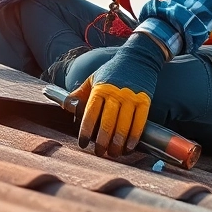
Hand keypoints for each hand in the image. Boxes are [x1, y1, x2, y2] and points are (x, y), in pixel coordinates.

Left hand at [74, 32, 167, 156]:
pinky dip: (133, 138)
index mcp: (100, 89)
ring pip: (123, 127)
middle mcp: (115, 94)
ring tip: (112, 153)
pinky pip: (139, 124)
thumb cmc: (112, 70)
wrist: (138, 58)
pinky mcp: (144, 101)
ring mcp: (131, 98)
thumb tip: (66, 105)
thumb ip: (80, 93)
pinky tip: (128, 147)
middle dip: (102, 142)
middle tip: (99, 152)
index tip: (83, 143)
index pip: (90, 114)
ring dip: (117, 144)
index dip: (86, 131)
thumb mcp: (93, 78)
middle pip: (107, 124)